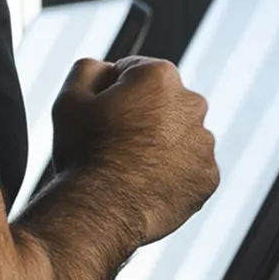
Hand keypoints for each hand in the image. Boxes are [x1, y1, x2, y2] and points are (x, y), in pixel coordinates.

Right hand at [47, 56, 218, 244]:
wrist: (101, 211)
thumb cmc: (83, 153)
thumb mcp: (70, 97)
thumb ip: (90, 68)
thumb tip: (108, 69)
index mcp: (160, 76)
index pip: (132, 73)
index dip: (109, 95)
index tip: (99, 118)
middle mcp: (192, 103)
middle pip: (160, 103)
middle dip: (141, 116)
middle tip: (113, 144)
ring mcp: (204, 143)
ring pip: (178, 136)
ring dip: (160, 145)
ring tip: (129, 169)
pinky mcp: (208, 177)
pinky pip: (189, 169)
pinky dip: (173, 175)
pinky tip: (147, 186)